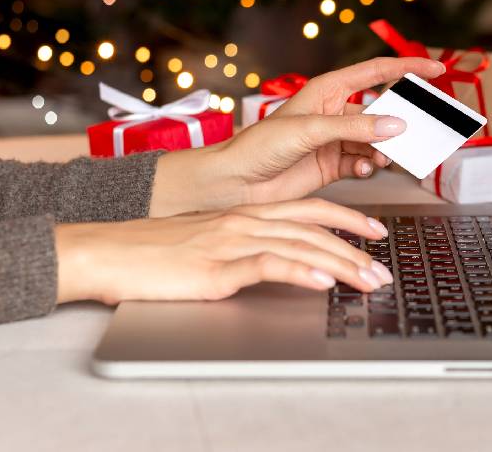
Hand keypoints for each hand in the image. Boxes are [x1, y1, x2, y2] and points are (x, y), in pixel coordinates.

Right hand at [55, 198, 393, 304]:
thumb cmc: (153, 251)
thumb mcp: (209, 244)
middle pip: (316, 227)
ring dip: (342, 264)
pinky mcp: (217, 265)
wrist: (107, 251)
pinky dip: (301, 270)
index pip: (310, 209)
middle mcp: (245, 221)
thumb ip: (244, 248)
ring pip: (302, 243)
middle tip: (384, 270)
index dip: (348, 218)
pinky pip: (268, 264)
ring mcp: (232, 241)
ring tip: (369, 281)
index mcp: (245, 214)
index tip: (375, 231)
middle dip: (357, 248)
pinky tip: (322, 281)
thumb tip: (277, 260)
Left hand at [149, 57, 444, 215]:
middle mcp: (335, 112)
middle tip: (422, 131)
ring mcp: (337, 140)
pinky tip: (362, 171)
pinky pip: (366, 163)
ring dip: (384, 150)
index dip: (408, 69)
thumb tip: (396, 126)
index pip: (376, 72)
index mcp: (327, 90)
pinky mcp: (335, 165)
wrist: (235, 184)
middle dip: (402, 121)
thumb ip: (355, 128)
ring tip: (379, 159)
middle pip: (383, 111)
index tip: (436, 71)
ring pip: (377, 141)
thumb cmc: (258, 147)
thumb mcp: (309, 130)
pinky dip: (370, 167)